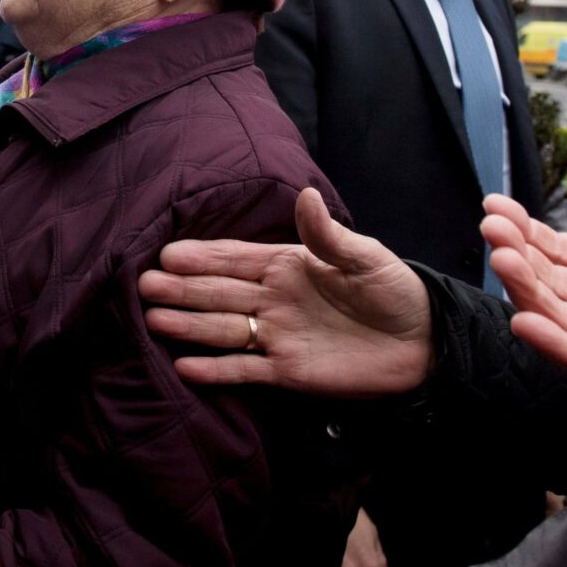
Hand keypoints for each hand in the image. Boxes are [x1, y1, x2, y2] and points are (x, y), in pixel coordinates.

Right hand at [140, 188, 432, 397]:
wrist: (423, 343)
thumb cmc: (395, 292)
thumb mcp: (366, 257)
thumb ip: (328, 235)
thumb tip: (305, 195)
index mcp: (289, 266)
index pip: (237, 259)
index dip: (203, 256)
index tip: (168, 254)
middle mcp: (274, 299)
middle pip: (219, 293)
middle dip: (183, 289)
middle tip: (144, 286)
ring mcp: (278, 336)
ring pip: (223, 329)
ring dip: (189, 325)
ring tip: (153, 320)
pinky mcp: (287, 372)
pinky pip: (244, 370)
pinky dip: (215, 370)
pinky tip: (185, 366)